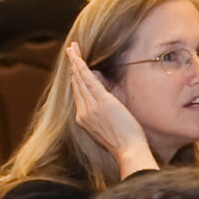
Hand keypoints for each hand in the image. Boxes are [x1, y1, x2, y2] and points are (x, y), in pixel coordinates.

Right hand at [62, 44, 156, 177]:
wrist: (128, 150)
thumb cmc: (125, 140)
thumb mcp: (111, 124)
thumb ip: (105, 110)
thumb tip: (106, 95)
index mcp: (85, 118)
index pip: (79, 94)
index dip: (76, 78)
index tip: (75, 67)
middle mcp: (83, 112)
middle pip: (76, 84)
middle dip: (73, 66)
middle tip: (71, 51)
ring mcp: (90, 107)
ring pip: (79, 80)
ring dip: (75, 63)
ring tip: (72, 49)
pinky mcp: (101, 102)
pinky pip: (88, 82)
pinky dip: (82, 68)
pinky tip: (78, 58)